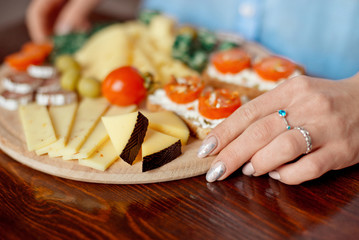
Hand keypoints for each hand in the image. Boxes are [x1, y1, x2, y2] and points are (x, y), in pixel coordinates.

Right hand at [26, 0, 100, 42]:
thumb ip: (76, 13)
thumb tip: (63, 33)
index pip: (36, 13)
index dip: (40, 32)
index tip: (51, 49)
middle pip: (44, 14)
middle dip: (52, 32)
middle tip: (64, 48)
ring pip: (57, 13)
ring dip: (64, 28)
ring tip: (77, 37)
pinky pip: (68, 9)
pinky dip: (74, 20)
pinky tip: (84, 27)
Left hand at [198, 73, 358, 184]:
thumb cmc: (322, 101)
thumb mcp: (294, 95)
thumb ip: (267, 112)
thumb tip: (235, 140)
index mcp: (290, 90)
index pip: (248, 112)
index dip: (224, 132)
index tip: (206, 148)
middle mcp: (307, 106)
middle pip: (260, 132)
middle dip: (232, 154)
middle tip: (215, 171)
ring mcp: (325, 128)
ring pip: (282, 148)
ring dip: (258, 163)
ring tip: (248, 170)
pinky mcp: (341, 151)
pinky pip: (308, 168)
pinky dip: (286, 175)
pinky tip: (277, 174)